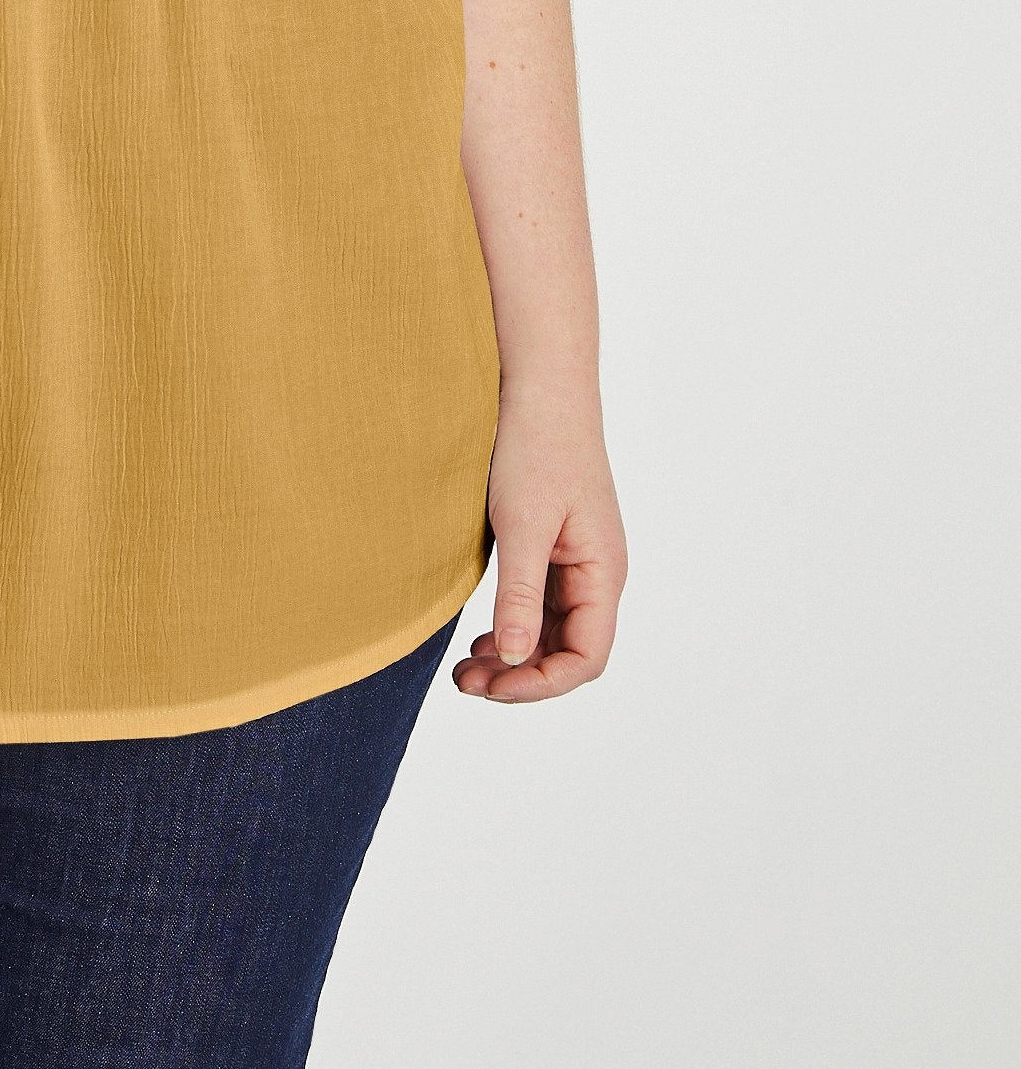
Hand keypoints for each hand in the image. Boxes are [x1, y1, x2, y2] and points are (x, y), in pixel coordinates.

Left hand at [454, 381, 626, 702]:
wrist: (538, 382)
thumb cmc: (537, 444)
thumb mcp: (524, 523)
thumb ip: (521, 594)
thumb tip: (515, 661)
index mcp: (604, 572)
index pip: (587, 658)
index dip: (540, 684)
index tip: (490, 686)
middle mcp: (597, 573)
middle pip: (568, 652)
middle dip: (520, 676)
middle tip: (463, 683)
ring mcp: (575, 559)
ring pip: (551, 632)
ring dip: (514, 656)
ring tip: (465, 668)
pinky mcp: (552, 543)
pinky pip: (539, 604)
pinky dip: (512, 627)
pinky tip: (481, 634)